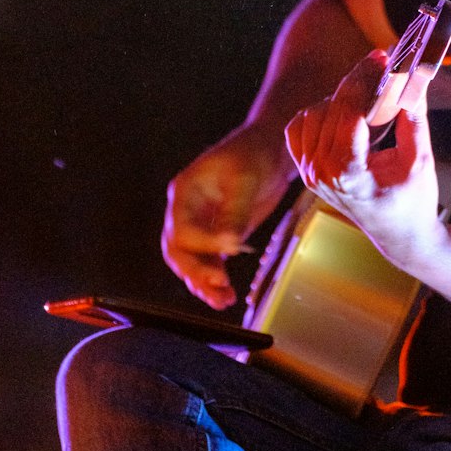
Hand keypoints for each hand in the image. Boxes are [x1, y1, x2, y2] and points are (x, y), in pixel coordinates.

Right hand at [161, 126, 291, 308]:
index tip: (231, 249)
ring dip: (204, 283)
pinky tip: (228, 296)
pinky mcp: (219, 237)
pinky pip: (210, 264)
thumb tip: (229, 246)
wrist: (271, 149)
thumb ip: (234, 212)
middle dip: (195, 272)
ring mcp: (202, 226)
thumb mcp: (244, 178)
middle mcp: (186, 212)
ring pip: (192, 263)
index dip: (202, 245)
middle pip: (178, 252)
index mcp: (184, 193)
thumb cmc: (254, 154)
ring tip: (223, 301)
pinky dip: (216, 281)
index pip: (181, 230)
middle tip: (218, 285)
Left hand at [284, 52, 443, 271]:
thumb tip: (412, 75)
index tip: (382, 58)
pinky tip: (343, 113)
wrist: (399, 235)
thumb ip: (413, 116)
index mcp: (349, 176)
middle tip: (382, 64)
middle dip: (357, 82)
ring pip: (313, 113)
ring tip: (368, 96)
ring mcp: (310, 173)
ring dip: (339, 98)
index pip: (346, 114)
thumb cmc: (413, 201)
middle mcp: (321, 175)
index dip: (363, 80)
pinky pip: (300, 128)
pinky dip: (319, 113)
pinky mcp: (307, 170)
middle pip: (331, 108)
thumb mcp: (420, 159)